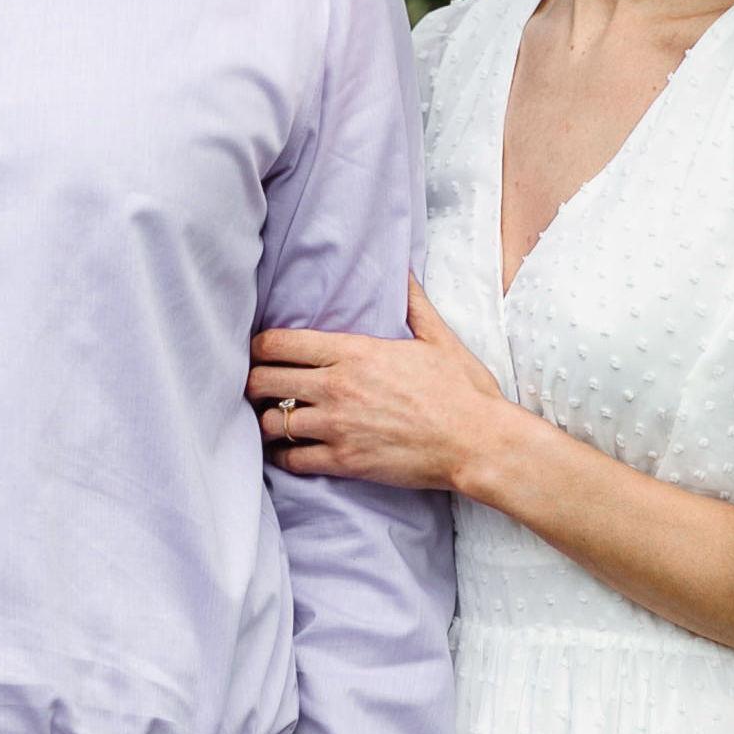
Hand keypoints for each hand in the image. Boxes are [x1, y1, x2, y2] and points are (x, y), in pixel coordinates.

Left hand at [249, 278, 507, 495]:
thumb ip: (414, 304)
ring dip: (269, 422)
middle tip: (262, 388)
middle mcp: (337, 387)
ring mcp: (337, 426)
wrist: (478, 442)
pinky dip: (284, 456)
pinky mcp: (344, 461)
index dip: (259, 347)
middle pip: (263, 381)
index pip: (279, 343)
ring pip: (271, 422)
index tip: (261, 353)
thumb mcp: (439, 339)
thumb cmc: (462, 391)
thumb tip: (406, 271)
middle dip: (256, 383)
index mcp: (354, 352)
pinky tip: (291, 451)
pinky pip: (291, 460)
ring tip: (277, 420)